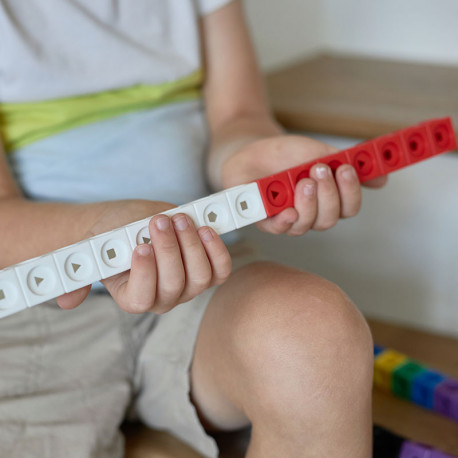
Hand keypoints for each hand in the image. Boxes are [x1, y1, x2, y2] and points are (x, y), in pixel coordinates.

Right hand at [57, 200, 231, 313]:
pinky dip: (217, 250)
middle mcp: (163, 298)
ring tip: (179, 219)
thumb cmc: (114, 234)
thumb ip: (81, 269)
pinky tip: (205, 228)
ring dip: (192, 245)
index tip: (141, 246)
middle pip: (174, 284)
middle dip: (169, 249)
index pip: (142, 298)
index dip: (144, 274)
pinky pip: (220, 270)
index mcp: (132, 297)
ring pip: (200, 277)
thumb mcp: (93, 246)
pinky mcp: (208, 273)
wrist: (135, 223)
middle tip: (160, 221)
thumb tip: (66, 301)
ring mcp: (189, 288)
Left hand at [221, 134, 386, 235]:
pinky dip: (284, 221)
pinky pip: (277, 228)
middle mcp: (309, 214)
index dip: (351, 192)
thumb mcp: (319, 153)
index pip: (348, 208)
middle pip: (329, 219)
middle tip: (320, 170)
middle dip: (328, 195)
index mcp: (327, 201)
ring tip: (302, 180)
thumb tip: (383, 178)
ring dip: (309, 204)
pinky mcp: (263, 219)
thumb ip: (346, 164)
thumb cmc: (287, 154)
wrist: (253, 148)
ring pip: (306, 225)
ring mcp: (286, 219)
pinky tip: (288, 211)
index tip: (347, 169)